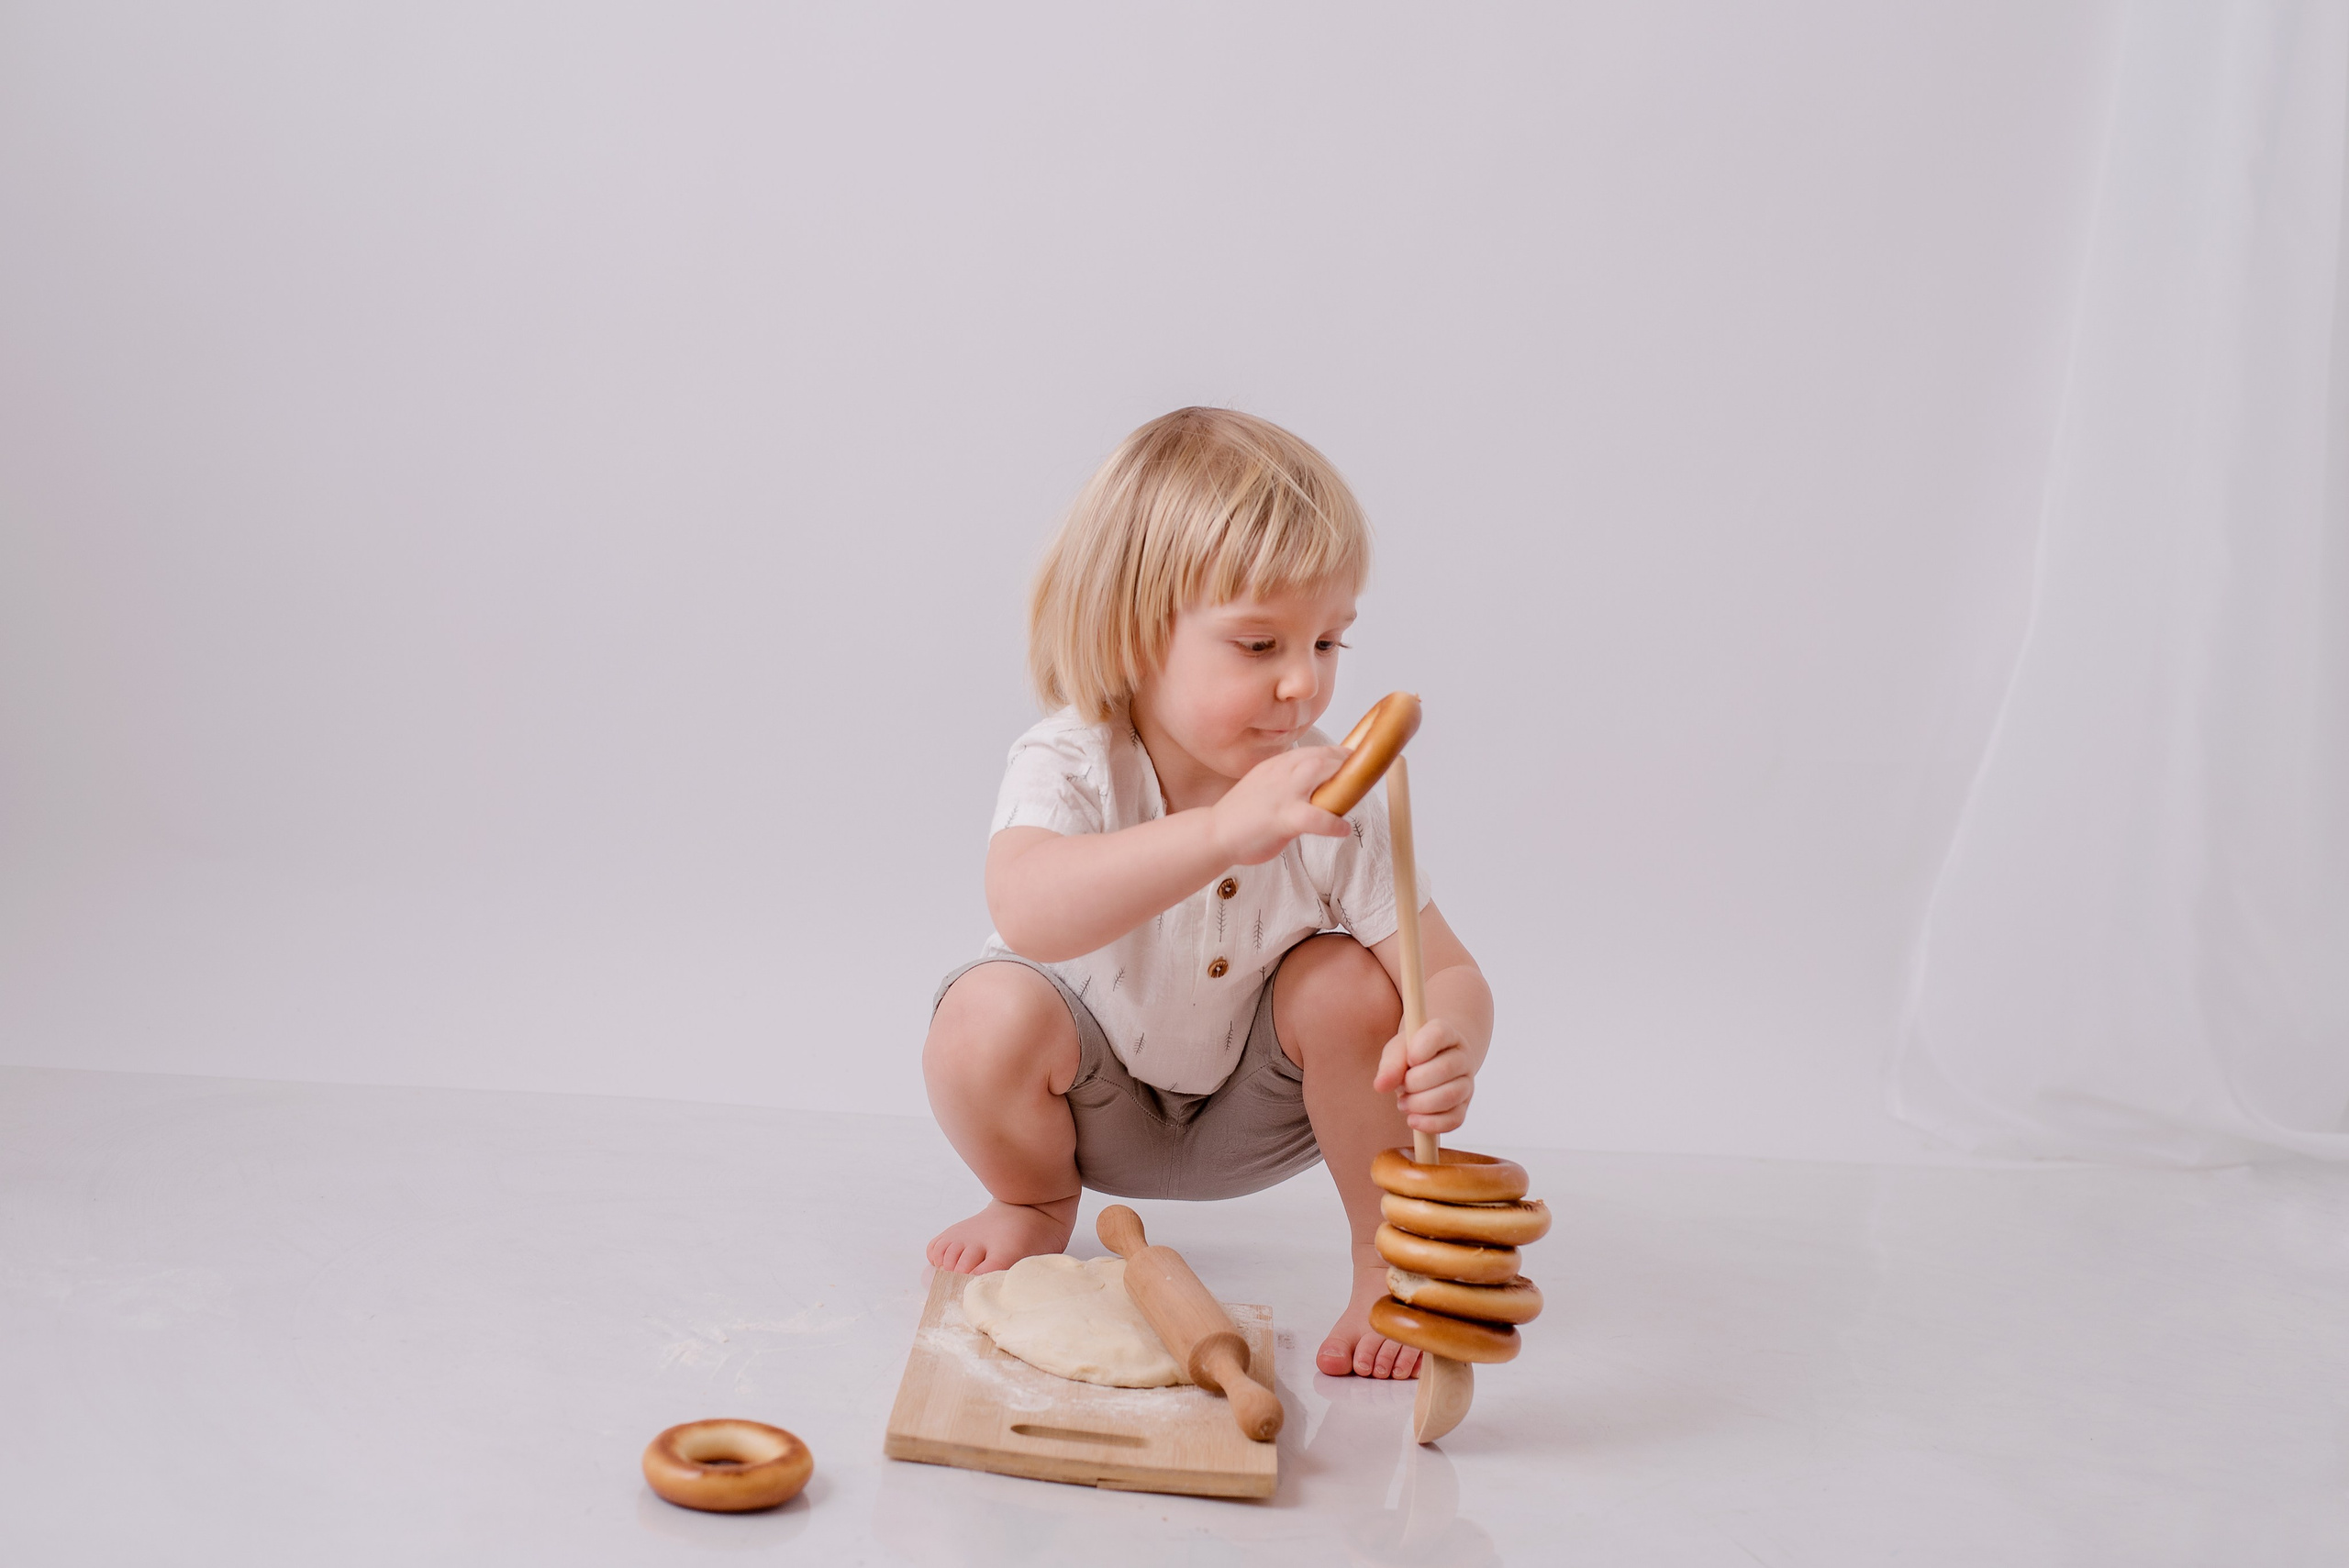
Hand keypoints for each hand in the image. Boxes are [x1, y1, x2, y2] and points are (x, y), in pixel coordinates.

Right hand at [1207, 746, 1351, 865]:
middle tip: (1362, 768)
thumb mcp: (1264, 789)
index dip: (1334, 753)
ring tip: (1358, 788)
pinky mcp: (1281, 818)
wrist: (1213, 833)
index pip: (1310, 752)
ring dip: (1342, 778)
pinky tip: (1343, 829)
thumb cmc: (1241, 816)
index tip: (1351, 758)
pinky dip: (1333, 822)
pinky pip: (1315, 817)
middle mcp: (1279, 774)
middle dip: (1343, 759)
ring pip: (1318, 773)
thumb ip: (1287, 785)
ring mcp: (1280, 794)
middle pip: (1319, 756)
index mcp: (1274, 767)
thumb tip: (1314, 791)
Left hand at [1372, 1016, 1474, 1132]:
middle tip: (1401, 1086)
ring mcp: (1466, 1083)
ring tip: (1403, 1103)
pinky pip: (1454, 1120)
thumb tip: (1381, 1086)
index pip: (1440, 1033)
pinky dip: (1430, 1124)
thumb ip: (1390, 1063)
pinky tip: (1413, 1119)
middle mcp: (1461, 1057)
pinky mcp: (1463, 1107)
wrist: (1428, 1067)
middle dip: (1415, 1082)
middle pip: (1445, 1069)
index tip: (1409, 1058)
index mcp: (1446, 1034)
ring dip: (1420, 1104)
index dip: (1422, 1046)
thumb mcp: (1397, 1051)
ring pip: (1450, 1096)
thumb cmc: (1410, 1055)